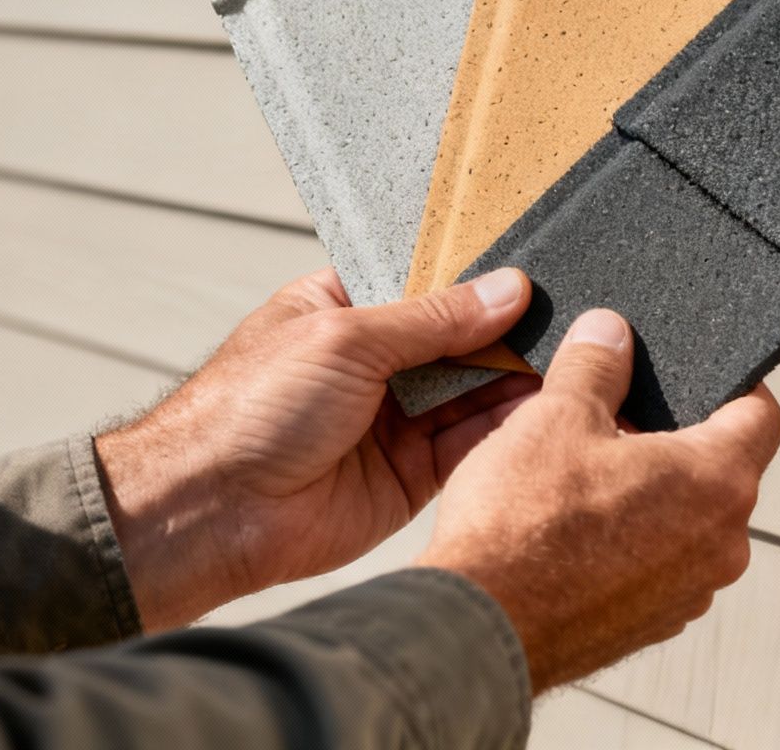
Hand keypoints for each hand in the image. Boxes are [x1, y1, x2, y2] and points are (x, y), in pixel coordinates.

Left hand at [95, 267, 541, 629]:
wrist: (213, 511)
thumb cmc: (248, 410)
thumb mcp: (347, 337)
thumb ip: (434, 317)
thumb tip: (506, 290)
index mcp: (342, 309)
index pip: (424, 283)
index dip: (473, 278)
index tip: (528, 268)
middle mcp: (371, 363)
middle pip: (457, 338)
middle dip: (503, 330)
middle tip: (562, 314)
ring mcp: (391, 419)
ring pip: (471, 390)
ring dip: (512, 377)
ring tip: (566, 354)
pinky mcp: (408, 474)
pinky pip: (468, 444)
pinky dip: (503, 427)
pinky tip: (541, 404)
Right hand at [418, 309, 779, 691]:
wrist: (479, 628)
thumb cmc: (523, 528)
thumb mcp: (556, 414)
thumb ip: (596, 364)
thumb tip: (610, 334)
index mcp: (718, 481)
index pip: (762, 415)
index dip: (737, 384)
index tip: (708, 375)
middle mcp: (721, 545)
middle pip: (720, 470)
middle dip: (673, 439)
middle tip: (616, 419)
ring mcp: (689, 592)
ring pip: (686, 521)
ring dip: (649, 495)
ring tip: (582, 478)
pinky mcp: (652, 624)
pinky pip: (656, 566)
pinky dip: (628, 542)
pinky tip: (571, 532)